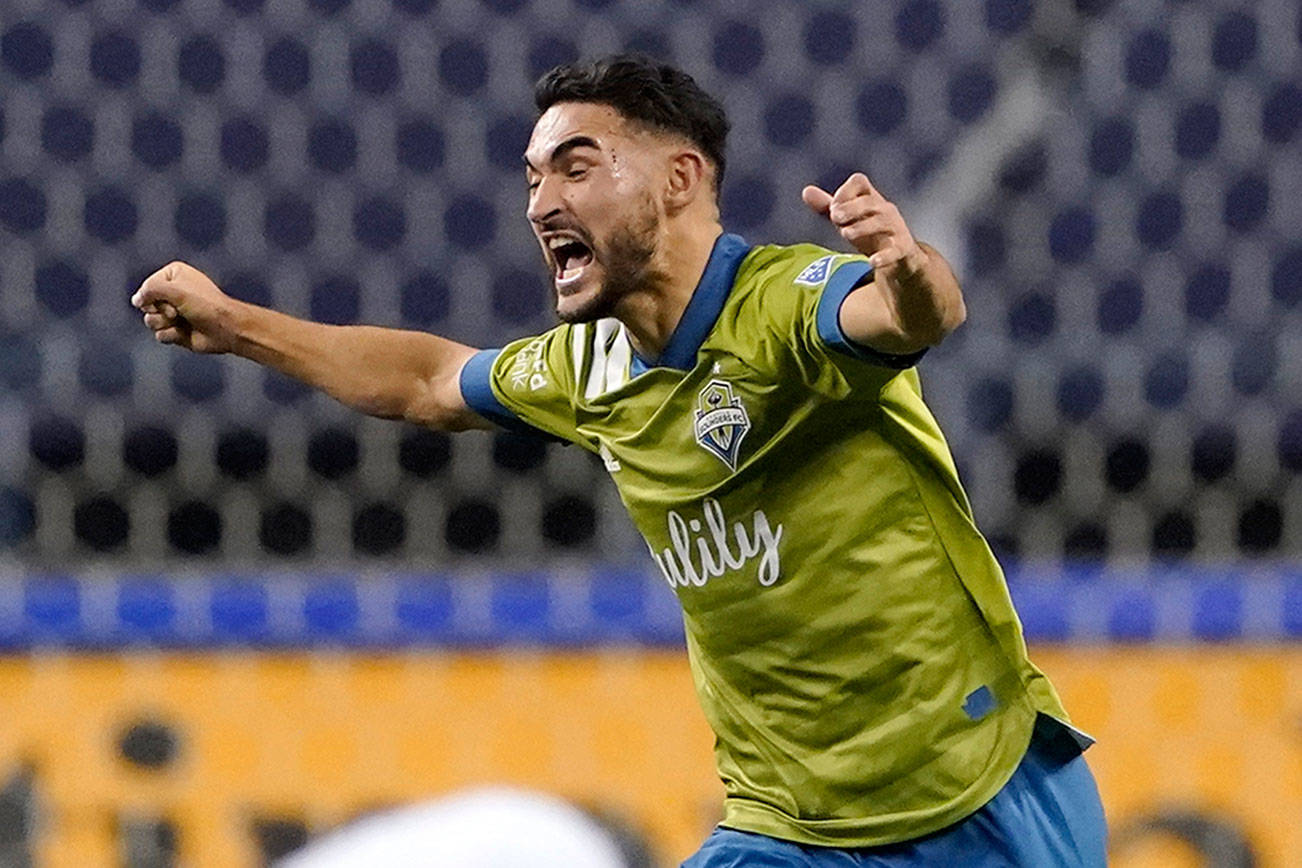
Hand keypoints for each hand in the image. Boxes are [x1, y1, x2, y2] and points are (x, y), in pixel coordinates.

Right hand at [131, 261, 240, 353]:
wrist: (226, 329)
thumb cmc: (206, 305)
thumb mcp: (175, 289)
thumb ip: (150, 289)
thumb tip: (136, 300)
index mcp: (174, 275)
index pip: (146, 286)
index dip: (154, 295)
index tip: (173, 297)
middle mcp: (172, 292)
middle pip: (146, 304)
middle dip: (160, 310)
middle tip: (177, 312)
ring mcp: (174, 312)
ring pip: (150, 320)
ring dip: (164, 323)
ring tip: (181, 322)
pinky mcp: (176, 330)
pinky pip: (160, 335)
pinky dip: (171, 335)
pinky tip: (185, 333)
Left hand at [802, 173, 924, 277]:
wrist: (899, 256)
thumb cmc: (870, 232)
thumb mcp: (848, 219)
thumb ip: (828, 206)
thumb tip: (806, 191)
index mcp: (870, 199)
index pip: (859, 182)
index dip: (844, 191)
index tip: (832, 207)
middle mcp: (885, 210)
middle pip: (870, 201)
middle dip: (851, 208)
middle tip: (834, 217)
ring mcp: (896, 228)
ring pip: (882, 222)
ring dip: (862, 227)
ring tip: (845, 233)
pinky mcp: (902, 249)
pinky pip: (894, 251)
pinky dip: (884, 256)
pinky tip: (871, 262)